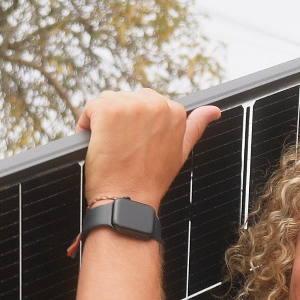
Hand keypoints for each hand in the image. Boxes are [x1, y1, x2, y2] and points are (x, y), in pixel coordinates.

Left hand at [76, 90, 219, 209]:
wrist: (128, 201)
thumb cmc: (150, 180)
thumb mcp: (181, 151)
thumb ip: (196, 126)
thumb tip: (214, 110)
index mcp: (175, 110)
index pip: (144, 103)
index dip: (134, 124)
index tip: (133, 144)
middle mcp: (156, 103)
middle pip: (125, 99)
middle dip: (119, 120)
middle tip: (120, 148)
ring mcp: (131, 106)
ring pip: (106, 101)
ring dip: (102, 122)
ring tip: (108, 147)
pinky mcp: (108, 111)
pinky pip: (90, 108)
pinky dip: (86, 124)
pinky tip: (95, 143)